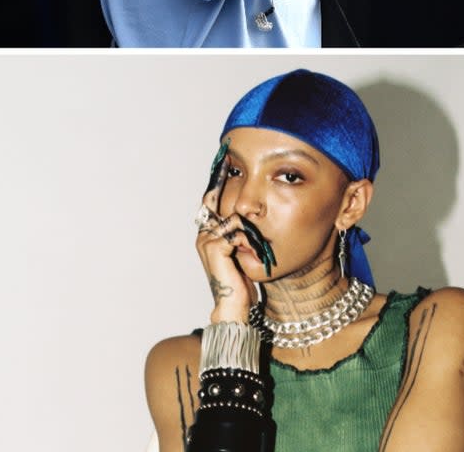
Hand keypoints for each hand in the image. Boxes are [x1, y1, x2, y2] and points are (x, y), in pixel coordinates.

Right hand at [195, 158, 254, 324]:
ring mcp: (207, 240)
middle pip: (220, 199)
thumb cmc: (243, 280)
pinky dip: (251, 238)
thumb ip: (245, 229)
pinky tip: (255, 251)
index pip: (213, 197)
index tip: (228, 156)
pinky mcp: (214, 248)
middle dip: (232, 188)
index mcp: (209, 231)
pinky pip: (238, 230)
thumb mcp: (246, 250)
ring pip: (236, 215)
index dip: (221, 178)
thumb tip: (256, 208)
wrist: (236, 307)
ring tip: (258, 240)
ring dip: (252, 227)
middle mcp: (204, 233)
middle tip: (241, 176)